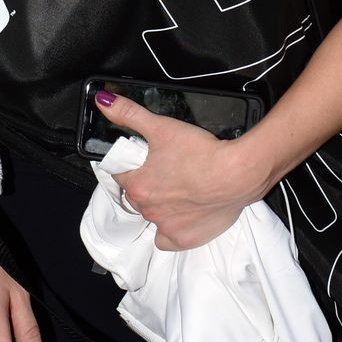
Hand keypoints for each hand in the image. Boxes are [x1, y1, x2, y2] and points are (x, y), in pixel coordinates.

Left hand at [96, 90, 264, 249]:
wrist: (238, 173)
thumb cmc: (202, 152)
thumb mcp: (162, 126)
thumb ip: (129, 114)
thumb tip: (104, 101)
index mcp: (137, 185)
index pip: (120, 174)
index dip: (130, 165)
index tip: (145, 160)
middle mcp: (147, 209)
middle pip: (137, 195)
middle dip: (147, 184)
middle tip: (166, 172)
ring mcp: (165, 227)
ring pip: (152, 215)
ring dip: (159, 205)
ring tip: (179, 190)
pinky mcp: (184, 239)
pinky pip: (166, 239)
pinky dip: (170, 229)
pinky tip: (180, 215)